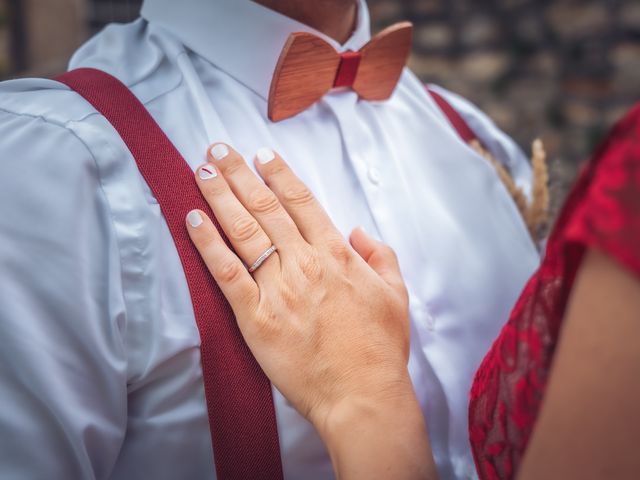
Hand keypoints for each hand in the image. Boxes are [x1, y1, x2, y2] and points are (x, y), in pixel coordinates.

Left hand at [185, 144, 434, 477]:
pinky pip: (227, 273)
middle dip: (239, 173)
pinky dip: (208, 244)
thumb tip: (357, 231)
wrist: (363, 395)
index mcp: (336, 255)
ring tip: (201, 169)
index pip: (302, 202)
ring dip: (220, 196)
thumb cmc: (381, 348)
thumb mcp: (396, 294)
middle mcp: (304, 263)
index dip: (279, 174)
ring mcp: (278, 289)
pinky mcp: (255, 318)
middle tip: (218, 148)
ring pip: (243, 231)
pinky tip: (193, 220)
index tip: (261, 154)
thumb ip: (381, 256)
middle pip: (266, 208)